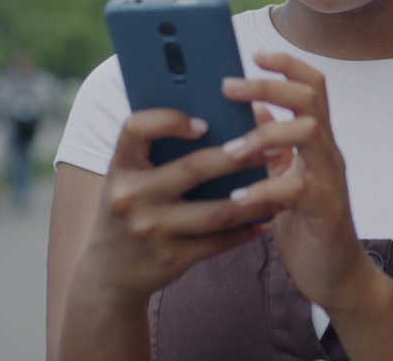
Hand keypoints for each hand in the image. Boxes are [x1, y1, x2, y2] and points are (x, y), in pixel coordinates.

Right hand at [78, 109, 278, 305]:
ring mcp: (152, 231)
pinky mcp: (172, 259)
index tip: (203, 121)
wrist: (108, 272)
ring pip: (218, 211)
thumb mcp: (131, 177)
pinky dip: (247, 228)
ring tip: (283, 185)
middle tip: (273, 145)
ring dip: (257, 198)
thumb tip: (219, 119)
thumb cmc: (130, 208)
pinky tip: (267, 217)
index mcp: (121, 167)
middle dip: (240, 156)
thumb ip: (159, 150)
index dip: (169, 119)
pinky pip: (220, 241)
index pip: (136, 128)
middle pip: (194, 168)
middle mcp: (132, 197)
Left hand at [220, 51, 379, 312]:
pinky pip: (297, 188)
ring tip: (228, 151)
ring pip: (308, 132)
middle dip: (268, 85)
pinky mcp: (327, 210)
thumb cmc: (304, 223)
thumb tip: (244, 106)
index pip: (312, 86)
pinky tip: (236, 197)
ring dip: (263, 135)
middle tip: (227, 87)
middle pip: (309, 98)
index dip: (287, 64)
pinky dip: (263, 188)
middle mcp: (328, 152)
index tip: (254, 52)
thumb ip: (269, 143)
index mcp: (317, 141)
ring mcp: (331, 179)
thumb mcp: (282, 176)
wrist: (336, 276)